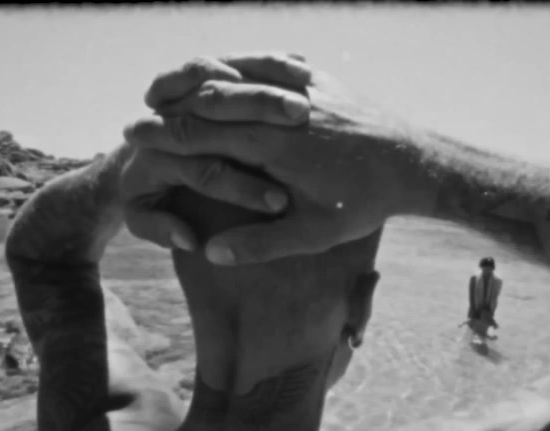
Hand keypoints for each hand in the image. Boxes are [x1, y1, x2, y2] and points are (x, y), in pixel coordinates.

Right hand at [124, 64, 422, 265]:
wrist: (416, 164)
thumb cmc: (364, 203)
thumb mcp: (315, 234)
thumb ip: (261, 244)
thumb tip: (213, 252)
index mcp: (275, 145)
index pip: (204, 133)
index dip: (164, 134)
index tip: (133, 136)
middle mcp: (284, 107)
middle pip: (212, 96)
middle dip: (170, 104)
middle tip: (138, 109)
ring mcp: (303, 85)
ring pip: (238, 70)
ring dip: (200, 77)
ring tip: (169, 85)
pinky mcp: (320, 76)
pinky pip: (270, 60)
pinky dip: (240, 63)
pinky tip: (225, 67)